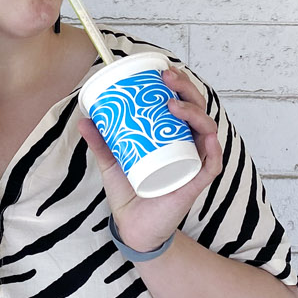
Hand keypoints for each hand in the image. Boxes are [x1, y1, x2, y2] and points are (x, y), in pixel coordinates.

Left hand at [78, 65, 222, 253]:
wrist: (133, 228)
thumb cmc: (130, 192)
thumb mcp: (112, 162)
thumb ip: (101, 141)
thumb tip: (84, 118)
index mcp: (173, 135)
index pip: (182, 102)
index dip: (178, 83)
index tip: (161, 69)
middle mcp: (188, 144)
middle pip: (197, 109)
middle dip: (186, 88)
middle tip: (166, 78)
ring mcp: (194, 162)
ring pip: (206, 130)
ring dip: (194, 112)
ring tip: (172, 104)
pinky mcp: (196, 183)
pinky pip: (213, 163)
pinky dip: (213, 148)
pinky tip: (206, 136)